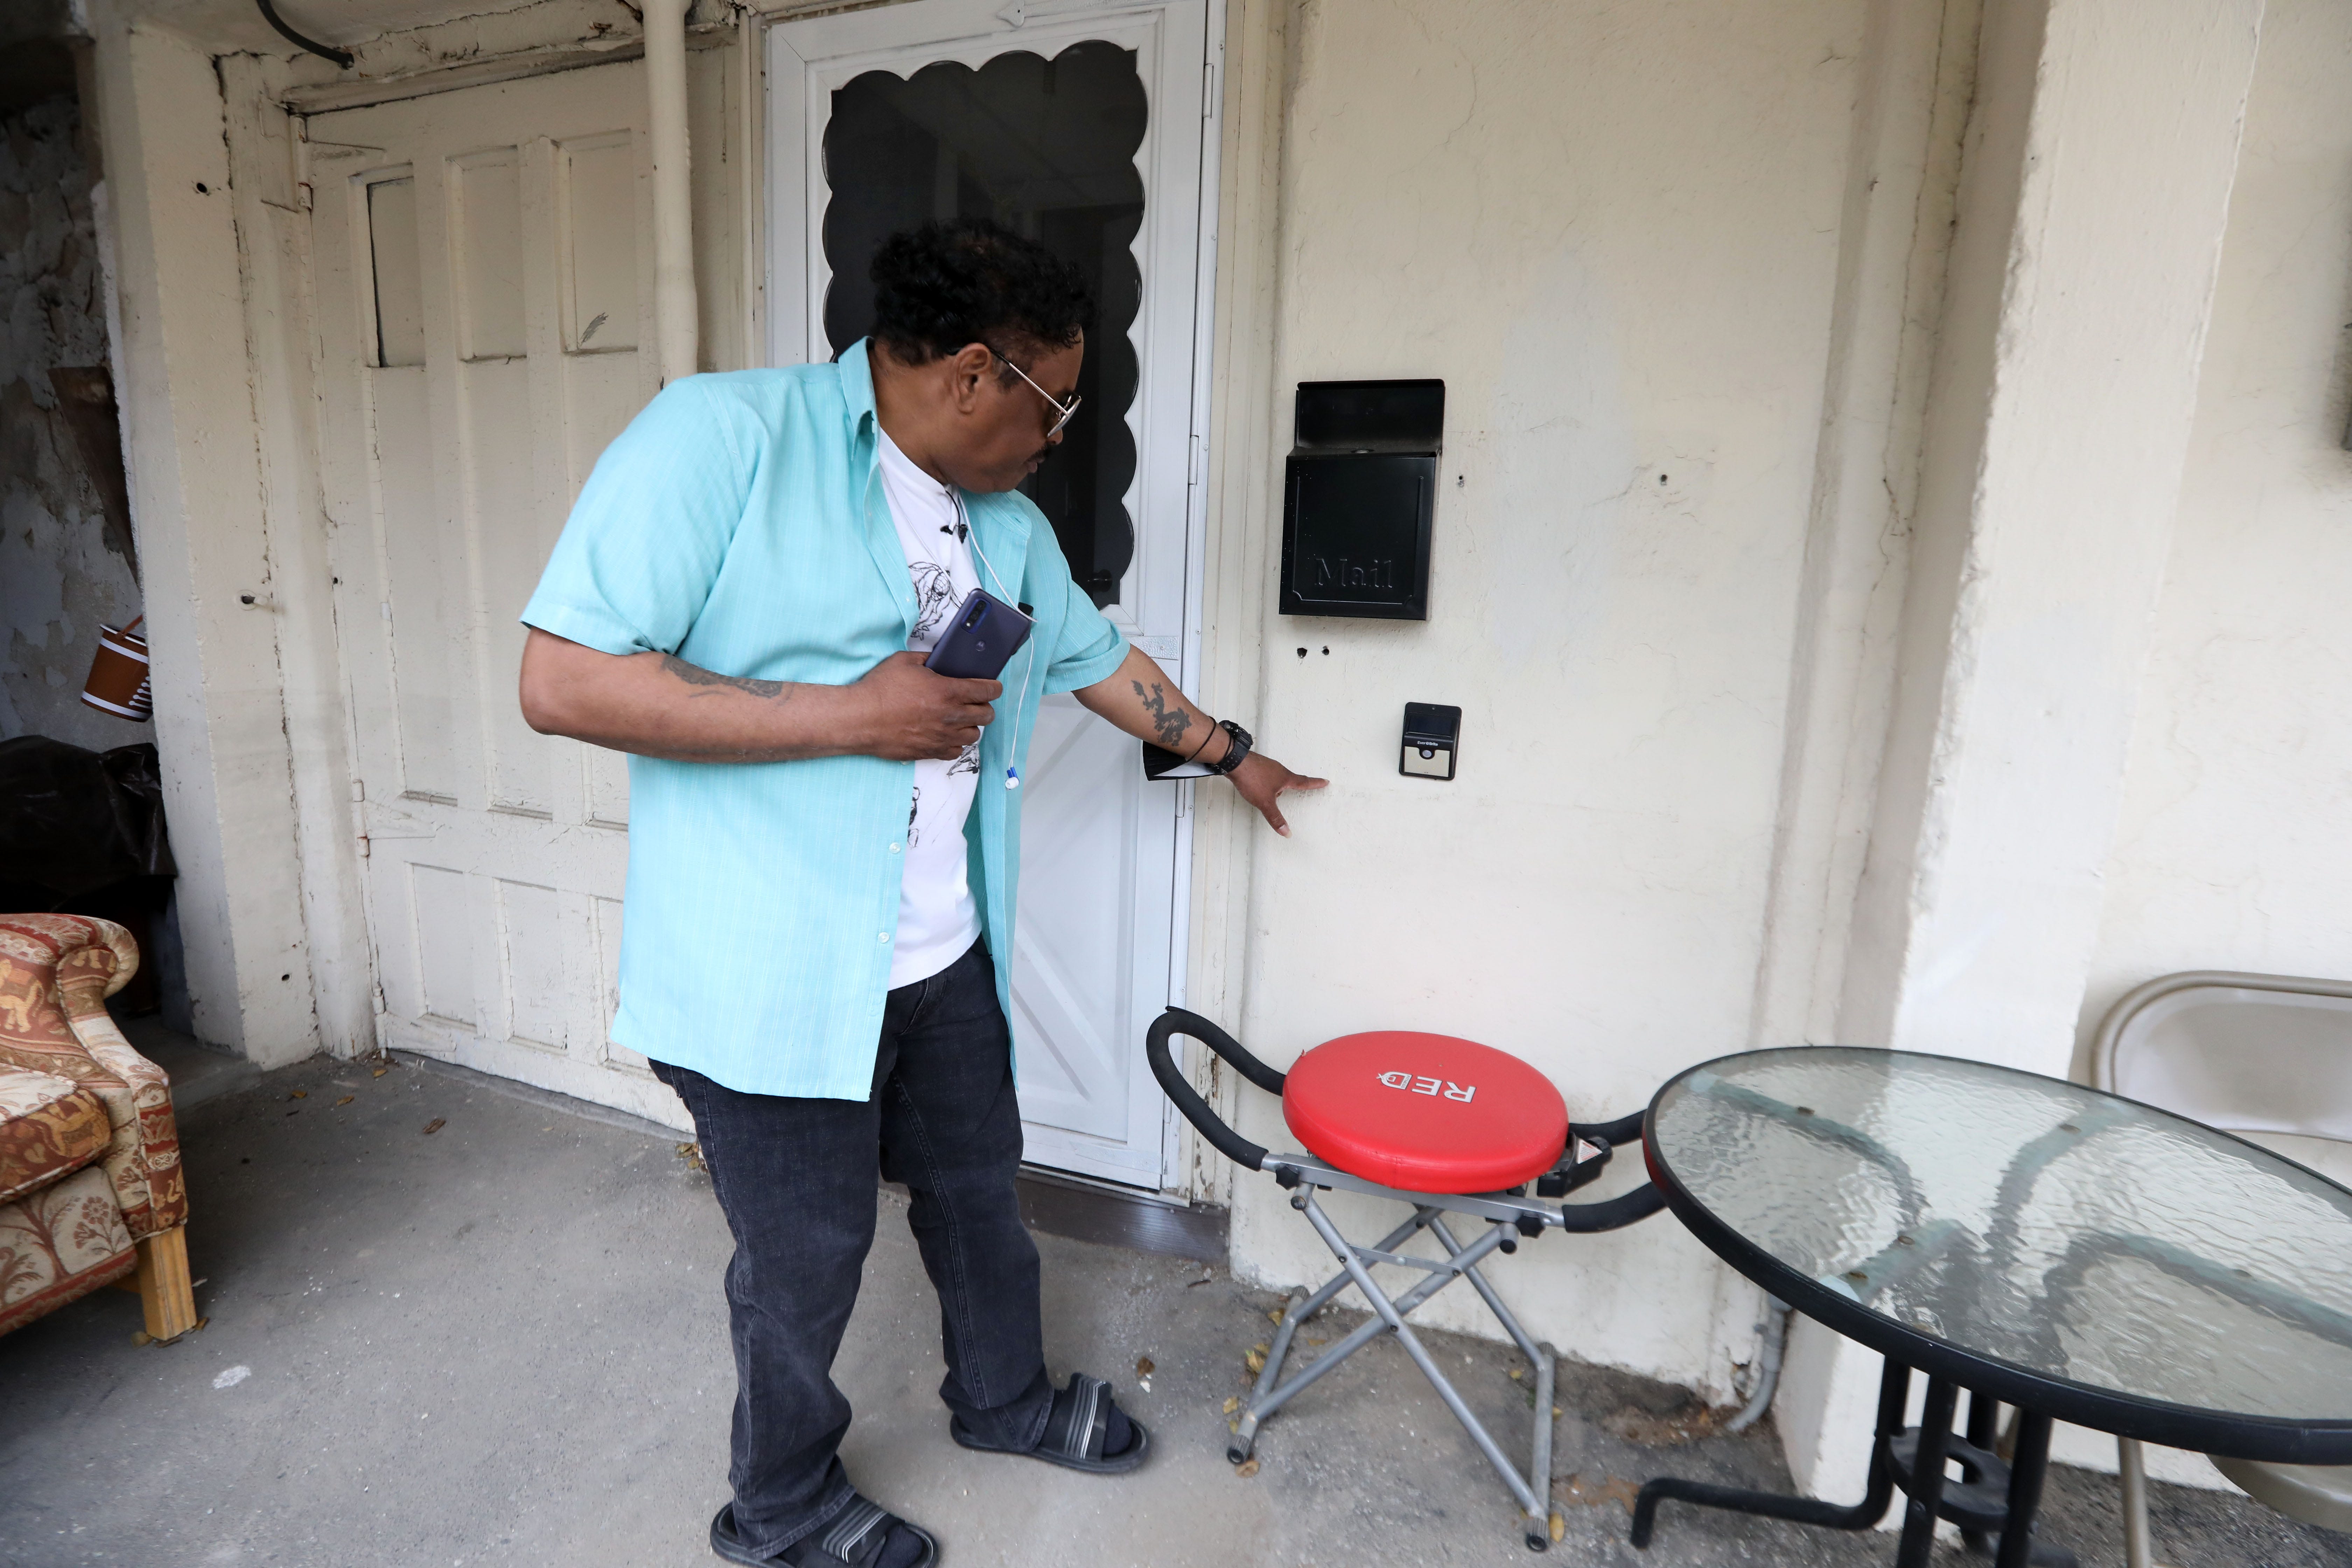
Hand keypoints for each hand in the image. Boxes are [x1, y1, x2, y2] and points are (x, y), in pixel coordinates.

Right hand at [852, 651, 1000, 760]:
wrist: (860, 719)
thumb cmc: (880, 689)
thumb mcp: (904, 661)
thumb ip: (927, 659)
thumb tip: (939, 659)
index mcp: (948, 691)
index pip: (988, 691)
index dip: (994, 687)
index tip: (992, 686)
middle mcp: (950, 716)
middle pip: (987, 715)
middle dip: (984, 706)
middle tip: (974, 702)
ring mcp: (942, 737)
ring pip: (974, 735)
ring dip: (970, 725)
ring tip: (958, 719)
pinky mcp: (931, 752)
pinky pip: (956, 751)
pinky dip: (955, 743)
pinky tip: (945, 734)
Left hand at [1228, 750, 1326, 836]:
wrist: (1234, 761)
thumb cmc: (1252, 779)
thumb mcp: (1265, 802)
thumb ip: (1275, 818)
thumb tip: (1287, 832)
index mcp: (1285, 777)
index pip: (1304, 782)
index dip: (1315, 783)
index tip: (1325, 781)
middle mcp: (1278, 769)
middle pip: (1289, 780)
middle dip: (1293, 785)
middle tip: (1301, 786)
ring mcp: (1267, 766)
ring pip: (1276, 777)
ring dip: (1276, 785)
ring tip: (1269, 792)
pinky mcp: (1257, 765)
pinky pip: (1265, 774)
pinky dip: (1264, 781)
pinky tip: (1255, 785)